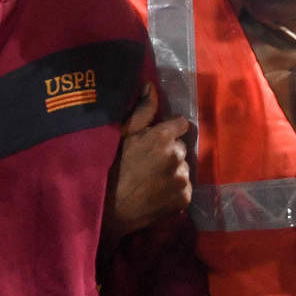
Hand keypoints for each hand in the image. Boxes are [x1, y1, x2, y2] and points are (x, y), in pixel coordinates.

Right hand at [105, 85, 190, 242]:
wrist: (110, 210)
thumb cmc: (111, 167)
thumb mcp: (121, 135)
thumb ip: (142, 110)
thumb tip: (151, 86)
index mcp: (163, 137)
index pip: (181, 124)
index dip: (169, 130)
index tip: (156, 138)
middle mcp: (178, 155)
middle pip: (182, 147)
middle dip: (170, 151)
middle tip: (150, 161)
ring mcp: (183, 178)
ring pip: (184, 167)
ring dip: (174, 170)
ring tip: (153, 179)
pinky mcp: (185, 198)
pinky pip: (185, 187)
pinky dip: (175, 189)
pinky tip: (158, 192)